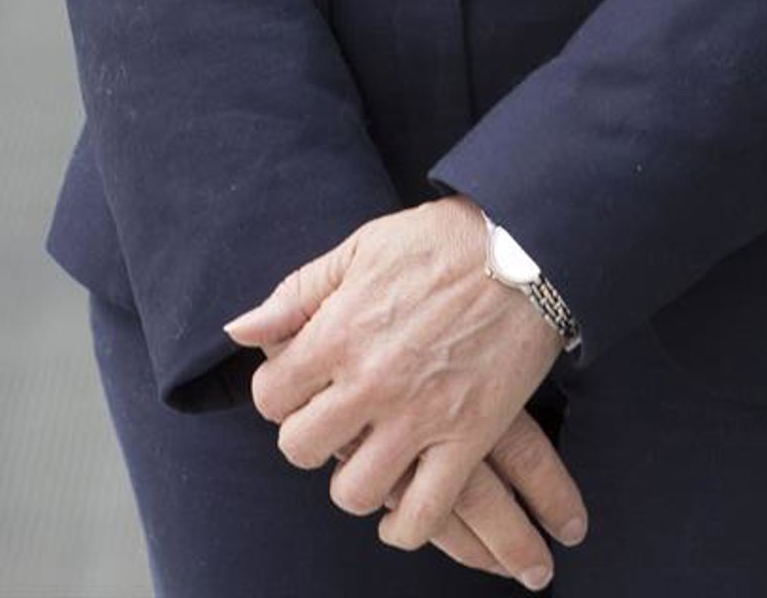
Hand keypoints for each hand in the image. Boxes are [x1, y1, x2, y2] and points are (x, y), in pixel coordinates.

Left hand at [225, 198, 589, 574]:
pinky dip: (406, 525)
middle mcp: (370, 381)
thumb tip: (240, 330)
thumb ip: (297, 292)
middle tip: (336, 421)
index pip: (271, 398)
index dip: (282, 394)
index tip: (306, 386)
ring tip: (370, 457)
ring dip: (355, 482)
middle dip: (311, 438)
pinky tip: (403, 508)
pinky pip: (424, 515)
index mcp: (338, 331)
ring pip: (354, 493)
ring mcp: (420, 415)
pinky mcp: (468, 437)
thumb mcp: (362, 247)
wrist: (526, 244)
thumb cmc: (441, 240)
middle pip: (301, 450)